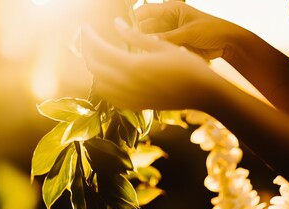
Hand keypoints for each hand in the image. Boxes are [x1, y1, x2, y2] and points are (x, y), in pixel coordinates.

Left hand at [80, 18, 222, 110]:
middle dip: (86, 50)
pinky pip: (111, 97)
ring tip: (99, 55)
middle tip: (88, 39)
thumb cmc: (187, 66)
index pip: (98, 49)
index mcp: (133, 65)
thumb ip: (135, 36)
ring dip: (94, 68)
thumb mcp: (162, 46)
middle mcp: (127, 84)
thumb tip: (116, 23)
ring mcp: (131, 97)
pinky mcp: (137, 105)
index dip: (88, 36)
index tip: (85, 27)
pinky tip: (110, 76)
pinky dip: (104, 85)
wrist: (203, 93)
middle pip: (94, 66)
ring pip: (99, 84)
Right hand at [135, 1, 240, 59]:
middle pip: (145, 27)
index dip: (133, 19)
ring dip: (146, 47)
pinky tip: (149, 61)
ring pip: (151, 40)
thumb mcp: (188, 32)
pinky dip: (155, 54)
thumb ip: (168, 38)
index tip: (121, 29)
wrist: (228, 43)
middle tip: (128, 48)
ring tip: (138, 56)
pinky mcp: (174, 46)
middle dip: (138, 36)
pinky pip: (160, 50)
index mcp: (170, 8)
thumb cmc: (211, 30)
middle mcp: (167, 20)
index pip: (145, 11)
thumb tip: (147, 43)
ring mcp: (170, 33)